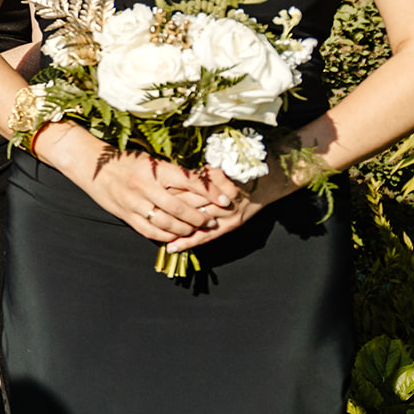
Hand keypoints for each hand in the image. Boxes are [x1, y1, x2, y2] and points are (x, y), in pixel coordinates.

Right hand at [60, 134, 241, 244]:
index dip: (210, 192)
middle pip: (180, 207)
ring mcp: (134, 202)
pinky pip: (150, 231)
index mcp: (153, 168)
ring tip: (196, 229)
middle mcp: (144, 186)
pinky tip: (175, 236)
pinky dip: (166, 236)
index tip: (226, 199)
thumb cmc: (124, 160)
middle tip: (214, 220)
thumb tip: (202, 184)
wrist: (90, 165)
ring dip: (186, 229)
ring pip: (167, 223)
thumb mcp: (149, 161)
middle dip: (201, 217)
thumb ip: (172, 174)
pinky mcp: (125, 215)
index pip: (189, 181)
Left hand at [161, 162, 300, 252]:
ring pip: (194, 222)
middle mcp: (219, 197)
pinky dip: (188, 242)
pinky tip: (172, 248)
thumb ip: (199, 173)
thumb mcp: (219, 165)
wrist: (269, 180)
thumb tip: (174, 177)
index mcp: (214, 179)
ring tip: (151, 230)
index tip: (148, 193)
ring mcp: (226, 214)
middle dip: (165, 208)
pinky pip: (206, 236)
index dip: (167, 190)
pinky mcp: (230, 225)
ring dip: (173, 227)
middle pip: (187, 204)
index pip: (186, 187)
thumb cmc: (242, 169)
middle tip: (143, 211)